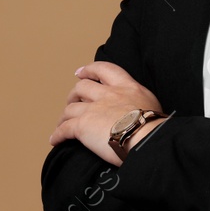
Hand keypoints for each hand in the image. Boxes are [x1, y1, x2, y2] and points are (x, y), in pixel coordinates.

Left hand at [47, 61, 164, 165]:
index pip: (104, 70)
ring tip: (62, 124)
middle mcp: (107, 95)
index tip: (81, 72)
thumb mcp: (152, 104)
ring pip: (70, 109)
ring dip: (64, 116)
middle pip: (82, 88)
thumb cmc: (154, 127)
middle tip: (72, 101)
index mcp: (126, 87)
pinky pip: (64, 129)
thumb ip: (139, 101)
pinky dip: (58, 135)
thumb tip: (138, 111)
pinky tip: (55, 140)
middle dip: (74, 95)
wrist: (147, 139)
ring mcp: (93, 109)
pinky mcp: (83, 126)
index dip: (90, 70)